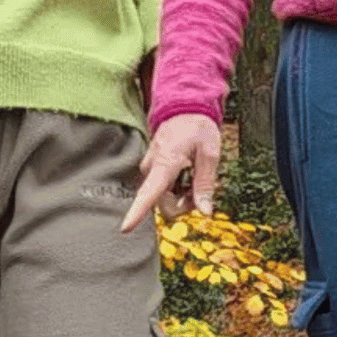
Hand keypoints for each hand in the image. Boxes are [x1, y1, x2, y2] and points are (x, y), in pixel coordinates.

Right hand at [121, 114, 222, 232]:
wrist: (184, 108)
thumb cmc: (198, 127)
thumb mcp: (210, 153)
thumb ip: (205, 183)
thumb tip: (204, 211)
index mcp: (165, 162)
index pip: (148, 192)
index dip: (137, 212)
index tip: (125, 228)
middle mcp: (151, 168)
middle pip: (164, 205)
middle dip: (184, 205)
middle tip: (202, 190)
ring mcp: (149, 169)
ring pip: (164, 199)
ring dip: (182, 197)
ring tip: (195, 176)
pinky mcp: (151, 169)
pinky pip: (163, 189)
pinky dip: (177, 189)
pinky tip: (186, 174)